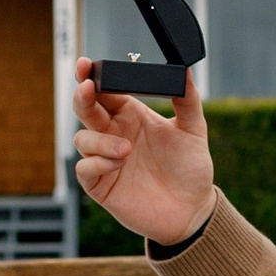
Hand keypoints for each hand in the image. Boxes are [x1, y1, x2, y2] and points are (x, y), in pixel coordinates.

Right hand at [70, 62, 217, 245]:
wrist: (192, 210)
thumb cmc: (191, 169)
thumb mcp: (193, 130)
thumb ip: (188, 100)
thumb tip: (184, 71)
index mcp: (131, 115)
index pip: (106, 90)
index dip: (93, 76)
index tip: (87, 65)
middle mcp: (114, 134)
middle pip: (86, 109)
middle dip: (82, 96)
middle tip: (87, 88)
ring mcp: (105, 159)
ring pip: (82, 139)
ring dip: (99, 140)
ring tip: (127, 150)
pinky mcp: (100, 185)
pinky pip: (84, 168)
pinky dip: (97, 163)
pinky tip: (118, 164)